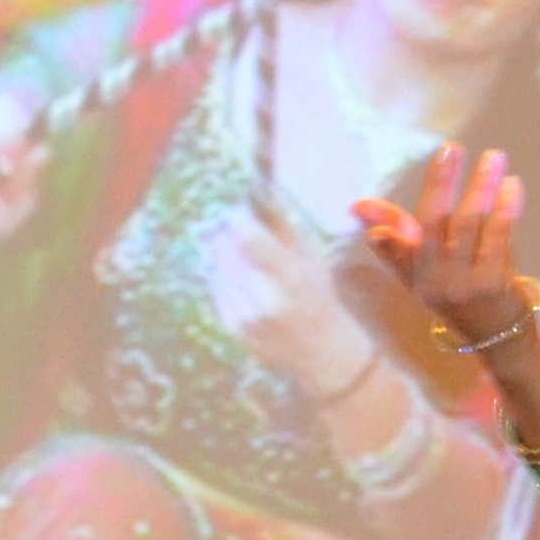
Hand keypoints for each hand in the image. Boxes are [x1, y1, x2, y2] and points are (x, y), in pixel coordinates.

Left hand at [206, 198, 375, 391]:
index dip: (236, 220)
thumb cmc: (317, 294)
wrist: (322, 351)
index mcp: (290, 274)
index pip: (247, 236)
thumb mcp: (310, 257)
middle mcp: (267, 297)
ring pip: (218, 273)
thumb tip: (259, 187)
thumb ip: (282, 225)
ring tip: (240, 259)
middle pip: (227, 253)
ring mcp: (248, 318)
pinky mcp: (236, 332)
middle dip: (224, 237)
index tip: (235, 213)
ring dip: (221, 259)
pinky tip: (239, 283)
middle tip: (226, 228)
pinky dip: (222, 283)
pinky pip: (217, 295)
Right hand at [352, 141, 526, 353]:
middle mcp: (435, 283)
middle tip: (451, 149)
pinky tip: (511, 186)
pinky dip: (505, 209)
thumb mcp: (426, 267)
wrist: (498, 335)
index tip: (362, 205)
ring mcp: (464, 285)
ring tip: (493, 157)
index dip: (383, 226)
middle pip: (434, 225)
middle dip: (440, 184)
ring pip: (468, 226)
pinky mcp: (494, 284)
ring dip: (480, 187)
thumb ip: (399, 232)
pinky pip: (498, 237)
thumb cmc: (458, 290)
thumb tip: (359, 205)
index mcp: (415, 277)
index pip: (394, 249)